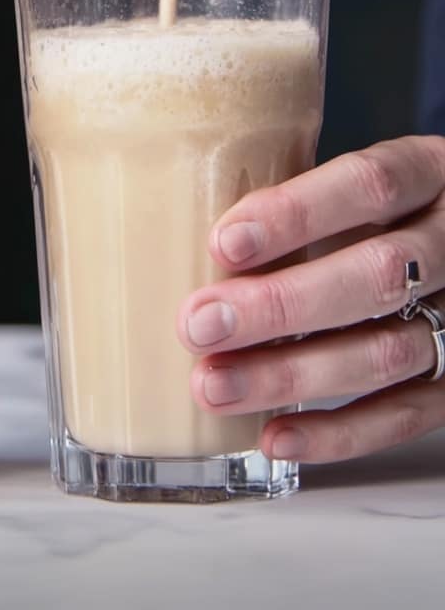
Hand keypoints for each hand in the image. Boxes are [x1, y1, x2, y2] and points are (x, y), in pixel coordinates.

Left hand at [176, 136, 444, 462]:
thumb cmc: (385, 211)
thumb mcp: (357, 184)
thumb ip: (298, 202)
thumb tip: (188, 230)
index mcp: (430, 173)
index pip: (371, 184)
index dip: (296, 215)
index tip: (223, 243)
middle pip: (377, 273)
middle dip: (279, 305)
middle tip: (199, 324)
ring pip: (390, 351)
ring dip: (293, 374)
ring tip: (214, 385)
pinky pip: (409, 414)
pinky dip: (339, 432)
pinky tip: (274, 435)